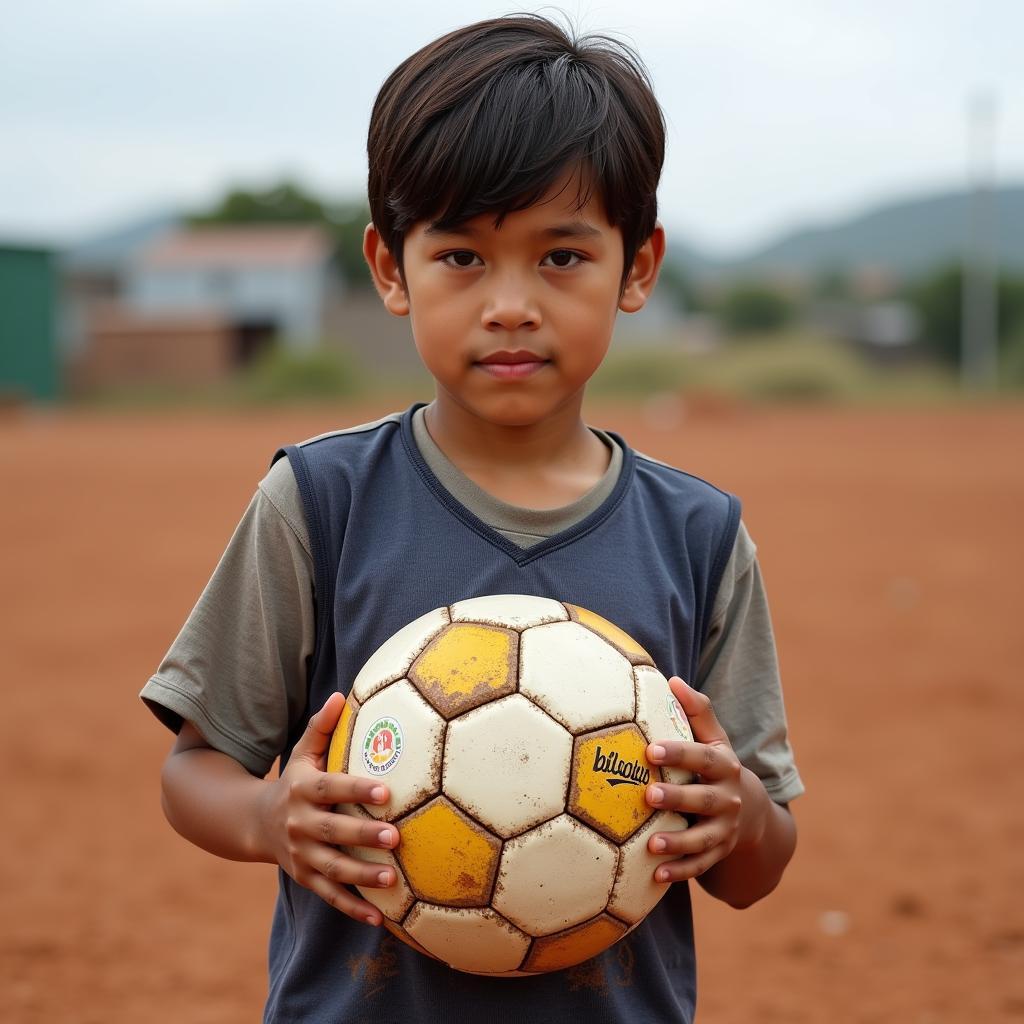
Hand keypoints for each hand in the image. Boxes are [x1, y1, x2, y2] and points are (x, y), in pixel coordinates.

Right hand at [258, 692, 400, 925]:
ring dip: (361, 876)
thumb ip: (322, 727)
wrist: (254, 823)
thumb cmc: (295, 781)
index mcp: (304, 789)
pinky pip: (330, 895)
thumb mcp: (302, 752)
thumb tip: (341, 695)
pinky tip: (380, 917)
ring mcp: (301, 855)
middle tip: (395, 836)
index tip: (387, 791)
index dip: (358, 790)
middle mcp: (300, 824)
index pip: (333, 788)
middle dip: (363, 835)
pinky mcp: (305, 878)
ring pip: (332, 868)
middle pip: (333, 831)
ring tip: (392, 879)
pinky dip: (352, 908)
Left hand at [644, 676, 758, 882]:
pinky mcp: (717, 854)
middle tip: (648, 795)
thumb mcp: (716, 739)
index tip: (650, 748)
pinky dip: (678, 872)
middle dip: (676, 798)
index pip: (701, 757)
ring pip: (702, 839)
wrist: (752, 814)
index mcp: (724, 766)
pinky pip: (698, 866)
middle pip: (703, 800)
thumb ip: (697, 711)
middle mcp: (728, 800)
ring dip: (677, 843)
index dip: (678, 753)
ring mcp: (724, 830)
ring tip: (651, 844)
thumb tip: (672, 680)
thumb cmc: (718, 767)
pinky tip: (654, 876)